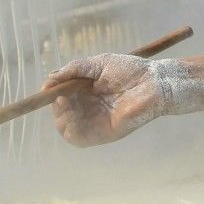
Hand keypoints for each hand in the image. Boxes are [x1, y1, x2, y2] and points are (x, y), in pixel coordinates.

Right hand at [44, 54, 171, 145]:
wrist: (155, 81)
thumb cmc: (131, 70)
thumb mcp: (98, 64)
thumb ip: (75, 69)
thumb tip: (50, 79)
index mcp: (87, 93)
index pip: (62, 98)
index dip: (52, 93)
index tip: (48, 86)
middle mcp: (89, 109)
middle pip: (61, 113)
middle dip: (55, 104)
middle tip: (59, 94)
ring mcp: (96, 122)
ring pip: (66, 127)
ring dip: (59, 116)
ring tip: (64, 101)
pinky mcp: (104, 133)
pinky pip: (79, 139)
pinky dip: (69, 129)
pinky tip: (69, 114)